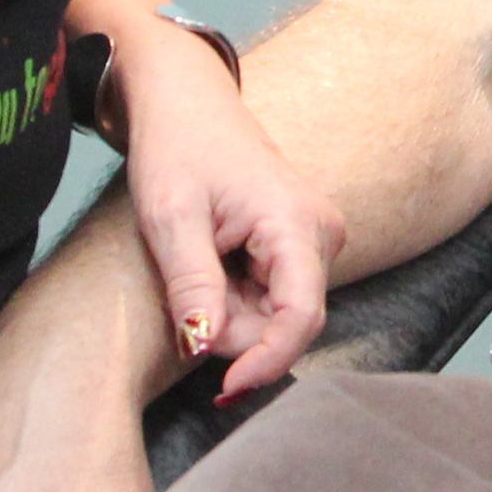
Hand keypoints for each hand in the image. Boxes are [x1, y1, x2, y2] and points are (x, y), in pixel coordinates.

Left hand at [107, 25, 341, 398]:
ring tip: (194, 267)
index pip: (301, 317)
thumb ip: (192, 286)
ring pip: (278, 314)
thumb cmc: (176, 147)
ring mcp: (315, 238)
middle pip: (286, 321)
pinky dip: (235, 297)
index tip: (224, 388)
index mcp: (296, 222)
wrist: (184, 102)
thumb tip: (204, 349)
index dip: (266, 361)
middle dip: (233, 330)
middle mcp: (320, 232)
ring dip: (231, 312)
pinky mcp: (301, 244)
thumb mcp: (170, 218)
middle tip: (182, 301)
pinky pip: (273, 296)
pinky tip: (211, 263)